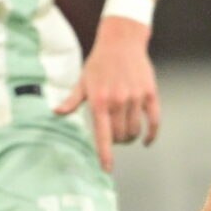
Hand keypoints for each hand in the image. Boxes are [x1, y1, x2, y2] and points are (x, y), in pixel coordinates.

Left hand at [56, 15, 158, 170]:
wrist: (122, 41)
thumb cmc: (99, 63)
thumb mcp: (83, 81)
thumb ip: (72, 100)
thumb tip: (56, 113)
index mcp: (99, 101)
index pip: (102, 135)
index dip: (105, 155)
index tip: (107, 170)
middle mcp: (118, 101)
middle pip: (120, 136)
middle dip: (116, 142)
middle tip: (113, 136)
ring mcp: (136, 97)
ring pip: (135, 131)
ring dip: (130, 137)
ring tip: (125, 132)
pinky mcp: (150, 93)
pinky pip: (154, 120)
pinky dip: (151, 134)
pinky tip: (146, 140)